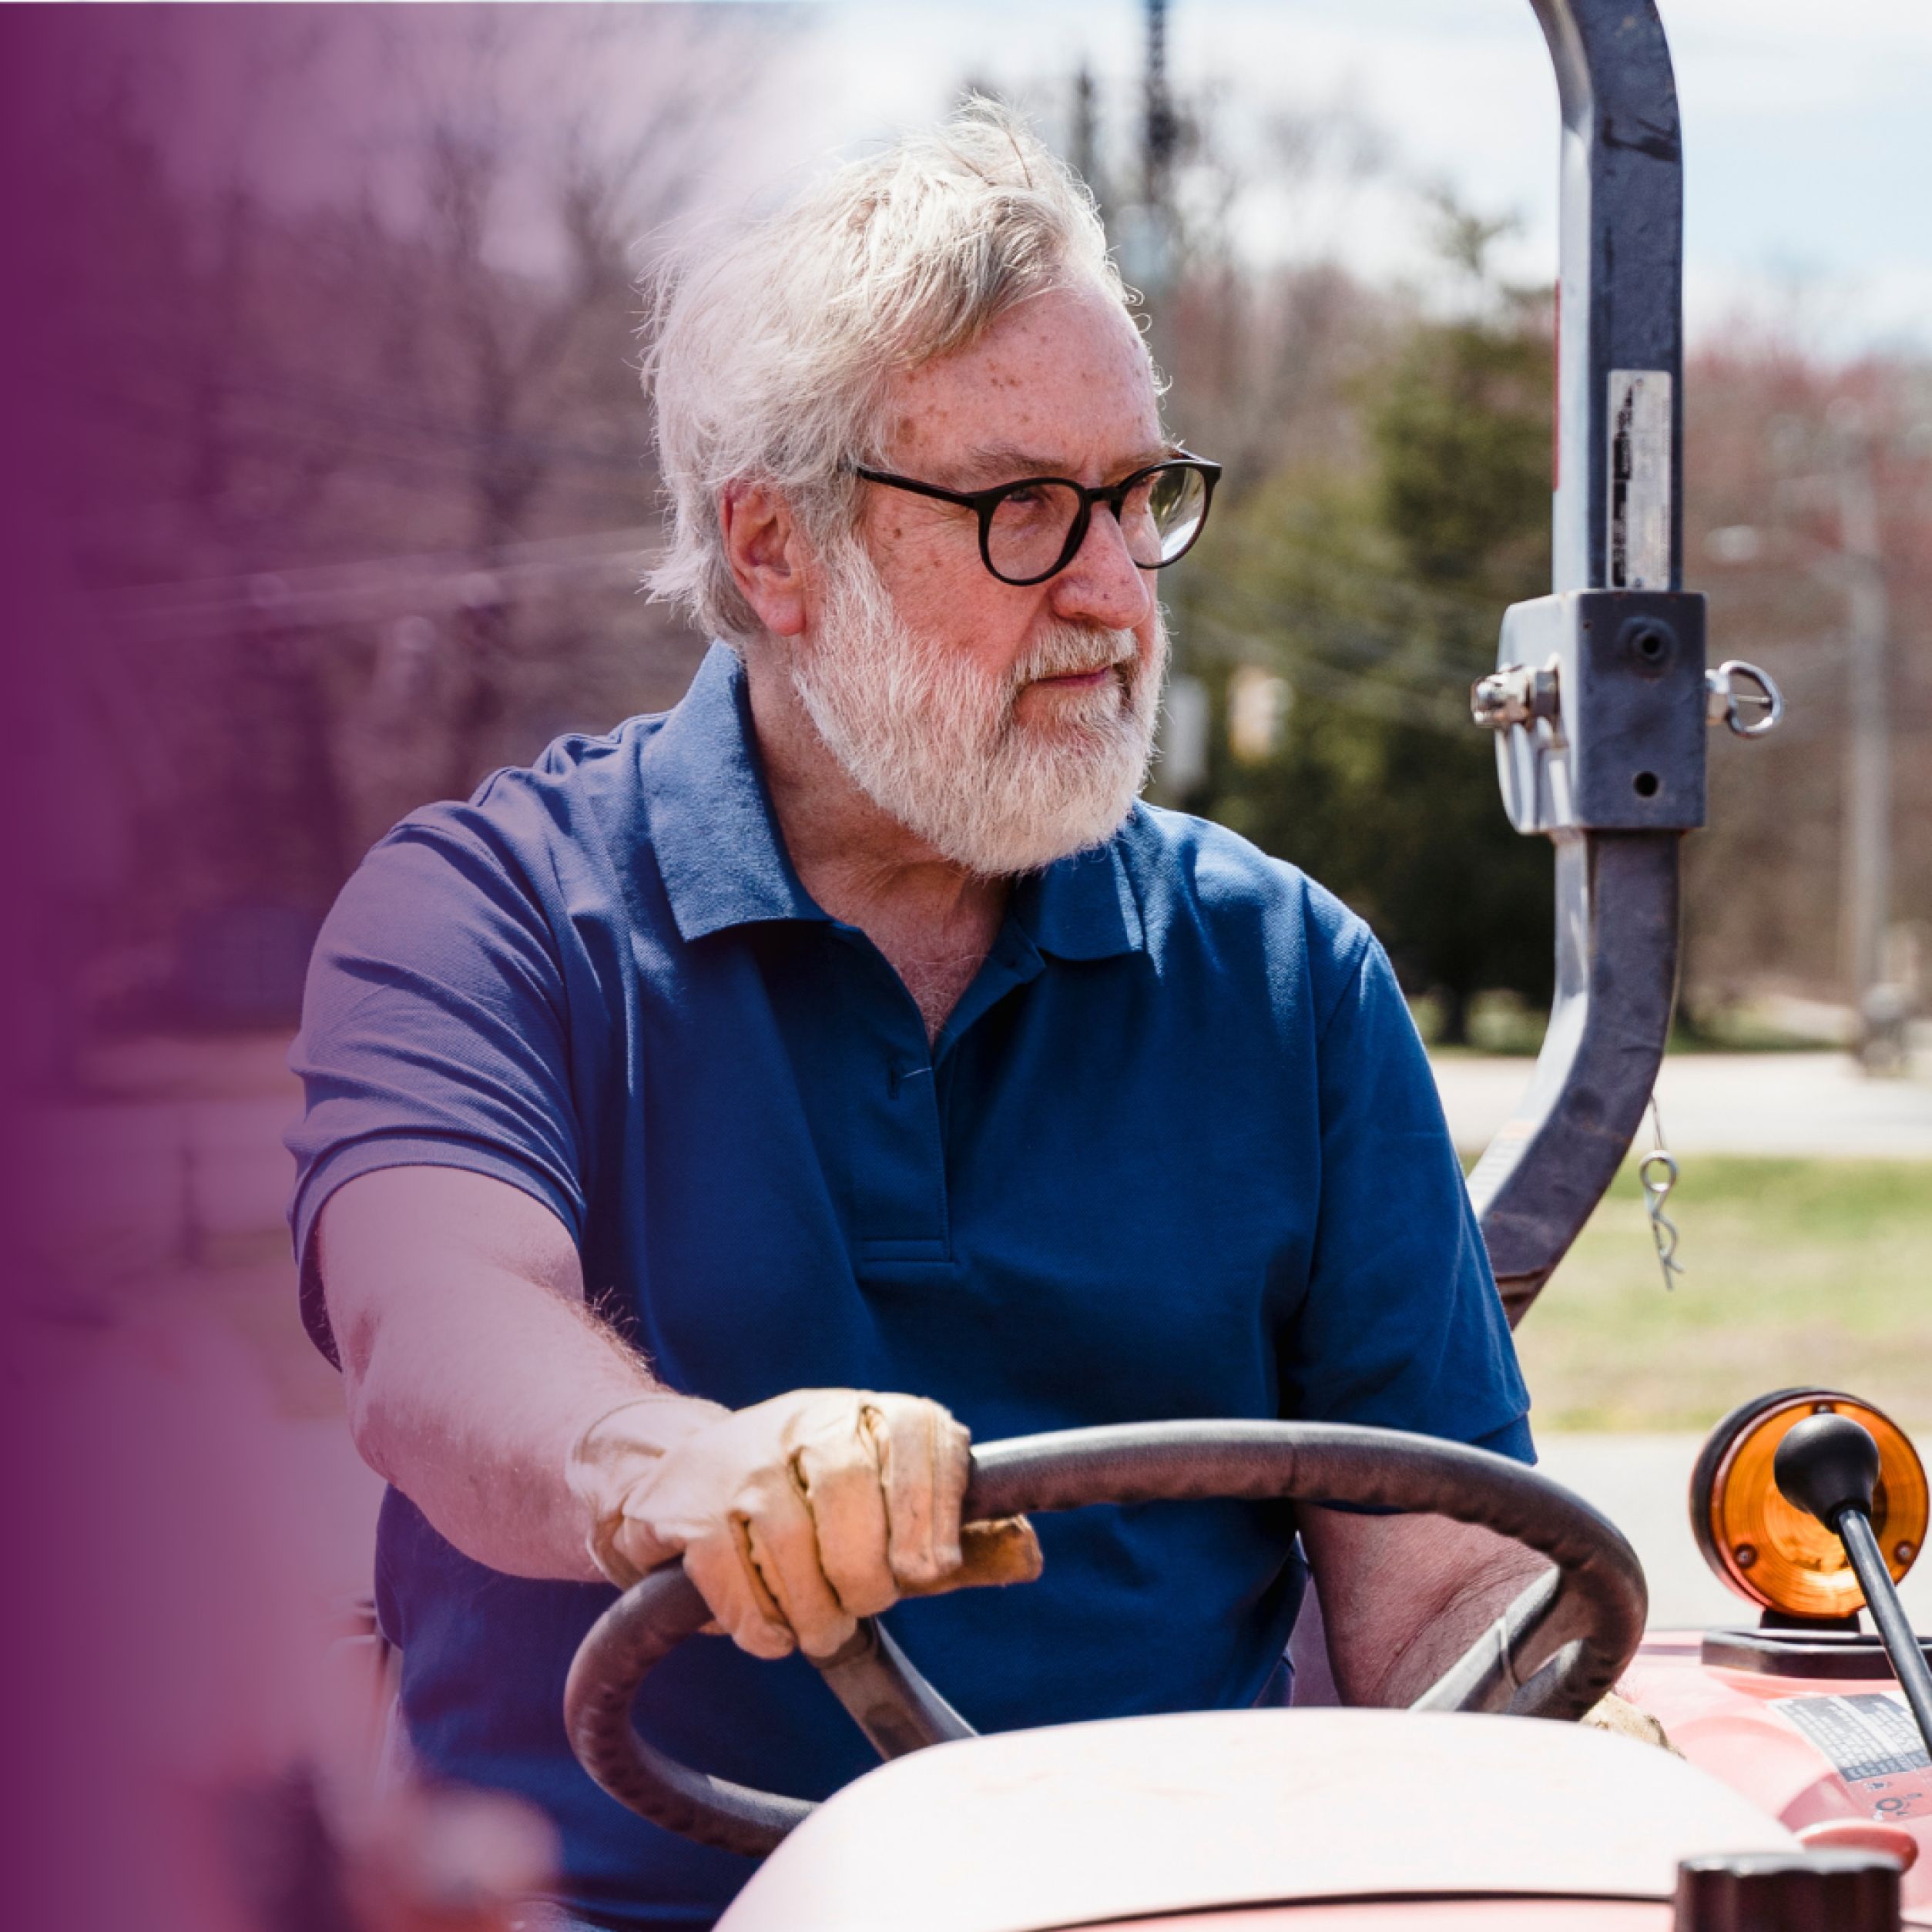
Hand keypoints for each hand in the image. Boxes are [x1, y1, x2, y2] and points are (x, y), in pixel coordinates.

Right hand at [567, 1388, 1037, 1658]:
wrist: (671, 1476)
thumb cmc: (806, 1510)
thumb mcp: (887, 1518)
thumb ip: (954, 1543)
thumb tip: (1031, 1556)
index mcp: (868, 1415)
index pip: (918, 1435)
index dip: (932, 1507)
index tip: (931, 1570)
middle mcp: (807, 1419)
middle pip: (851, 1492)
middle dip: (865, 1574)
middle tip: (864, 1606)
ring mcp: (742, 1458)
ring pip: (791, 1543)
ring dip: (813, 1610)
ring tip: (820, 1628)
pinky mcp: (689, 1506)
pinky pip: (731, 1574)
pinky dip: (760, 1623)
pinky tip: (773, 1633)